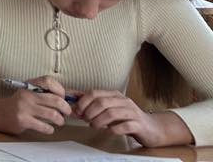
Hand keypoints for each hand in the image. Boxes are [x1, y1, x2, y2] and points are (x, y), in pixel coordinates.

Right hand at [0, 76, 70, 134]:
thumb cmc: (18, 103)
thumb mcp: (29, 92)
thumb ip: (46, 93)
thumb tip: (72, 95)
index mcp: (29, 85)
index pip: (49, 81)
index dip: (60, 89)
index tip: (63, 97)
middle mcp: (27, 94)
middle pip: (56, 100)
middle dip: (66, 109)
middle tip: (66, 113)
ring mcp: (25, 107)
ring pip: (53, 115)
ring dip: (60, 120)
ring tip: (59, 121)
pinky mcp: (23, 120)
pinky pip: (45, 126)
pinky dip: (50, 129)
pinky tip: (48, 128)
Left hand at [71, 90, 191, 147]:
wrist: (152, 128)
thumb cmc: (127, 118)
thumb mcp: (110, 108)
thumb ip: (94, 105)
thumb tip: (73, 103)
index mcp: (114, 95)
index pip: (94, 93)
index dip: (82, 102)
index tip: (76, 111)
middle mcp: (123, 101)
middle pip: (102, 102)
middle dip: (89, 112)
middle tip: (84, 119)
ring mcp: (132, 112)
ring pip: (112, 113)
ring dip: (99, 121)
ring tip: (93, 126)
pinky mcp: (139, 125)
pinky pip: (125, 126)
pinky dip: (113, 129)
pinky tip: (108, 131)